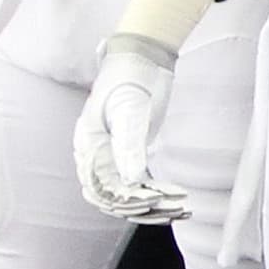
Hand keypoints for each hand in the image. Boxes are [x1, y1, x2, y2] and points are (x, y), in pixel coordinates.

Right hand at [73, 32, 189, 220]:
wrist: (142, 58)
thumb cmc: (131, 78)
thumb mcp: (130, 110)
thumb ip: (129, 145)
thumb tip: (131, 181)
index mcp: (88, 145)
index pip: (101, 186)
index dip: (125, 198)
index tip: (152, 200)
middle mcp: (95, 156)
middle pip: (112, 198)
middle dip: (141, 208)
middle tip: (171, 208)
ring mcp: (113, 158)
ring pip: (127, 196)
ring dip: (152, 208)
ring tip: (180, 210)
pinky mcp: (130, 157)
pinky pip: (139, 186)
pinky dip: (157, 197)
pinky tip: (177, 205)